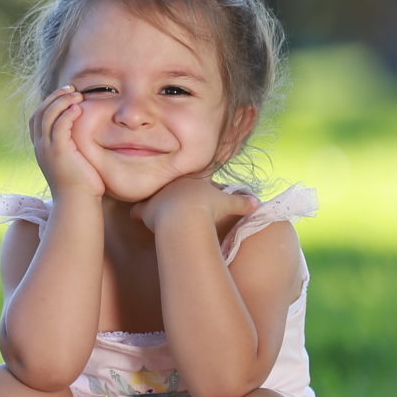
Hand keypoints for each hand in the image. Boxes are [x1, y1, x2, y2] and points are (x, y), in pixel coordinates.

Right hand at [31, 86, 105, 200]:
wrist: (77, 203)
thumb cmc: (80, 187)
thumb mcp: (73, 162)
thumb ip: (73, 147)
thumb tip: (85, 137)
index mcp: (42, 149)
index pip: (37, 118)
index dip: (49, 103)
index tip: (66, 95)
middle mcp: (40, 147)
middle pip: (39, 112)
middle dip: (54, 97)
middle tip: (72, 88)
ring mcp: (47, 150)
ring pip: (47, 115)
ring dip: (61, 101)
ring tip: (77, 94)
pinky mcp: (58, 152)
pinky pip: (58, 126)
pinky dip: (67, 113)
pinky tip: (79, 108)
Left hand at [130, 174, 255, 233]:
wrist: (186, 217)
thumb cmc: (209, 209)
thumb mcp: (228, 204)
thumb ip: (242, 202)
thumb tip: (258, 202)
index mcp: (192, 179)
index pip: (190, 179)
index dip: (190, 185)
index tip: (190, 192)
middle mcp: (172, 182)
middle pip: (171, 184)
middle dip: (171, 190)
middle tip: (171, 199)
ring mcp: (158, 194)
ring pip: (153, 194)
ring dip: (153, 200)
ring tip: (154, 207)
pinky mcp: (147, 207)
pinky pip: (139, 209)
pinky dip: (138, 214)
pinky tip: (137, 218)